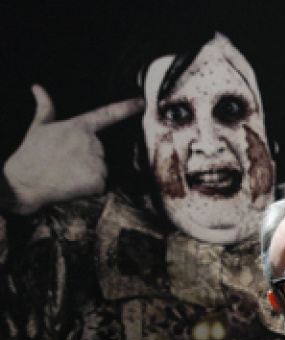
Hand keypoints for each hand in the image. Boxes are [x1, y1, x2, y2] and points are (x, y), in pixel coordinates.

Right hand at [4, 84, 144, 213]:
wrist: (23, 182)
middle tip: (65, 163)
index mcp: (79, 127)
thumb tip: (37, 87)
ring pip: (101, 169)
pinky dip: (89, 188)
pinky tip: (72, 184)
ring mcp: (97, 161)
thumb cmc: (31, 154)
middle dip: (87, 159)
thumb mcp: (38, 127)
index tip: (142, 102)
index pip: (108, 114)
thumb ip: (45, 107)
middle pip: (101, 152)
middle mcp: (92, 142)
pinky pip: (101, 185)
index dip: (126, 107)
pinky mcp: (98, 180)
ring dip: (88, 174)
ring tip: (67, 174)